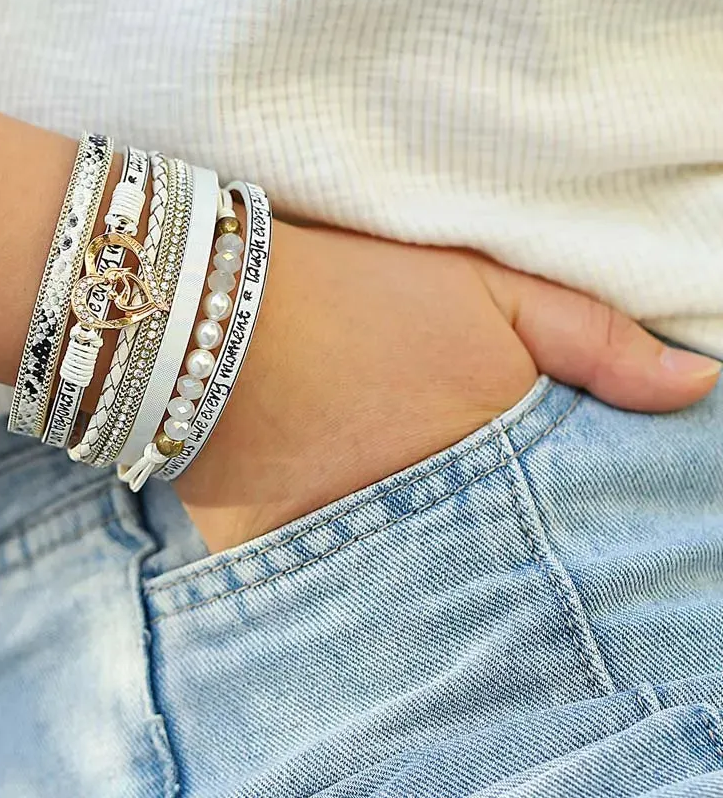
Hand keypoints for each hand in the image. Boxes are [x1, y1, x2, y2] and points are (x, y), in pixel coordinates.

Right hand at [175, 220, 720, 552]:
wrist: (206, 301)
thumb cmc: (354, 287)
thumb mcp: (485, 288)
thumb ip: (594, 341)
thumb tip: (698, 386)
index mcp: (481, 465)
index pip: (555, 532)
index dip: (560, 528)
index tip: (547, 519)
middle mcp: (415, 527)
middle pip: (479, 569)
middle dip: (491, 557)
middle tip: (464, 510)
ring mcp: (337, 551)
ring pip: (400, 590)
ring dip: (414, 572)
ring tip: (391, 518)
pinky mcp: (267, 560)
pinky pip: (315, 591)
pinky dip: (331, 579)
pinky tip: (329, 529)